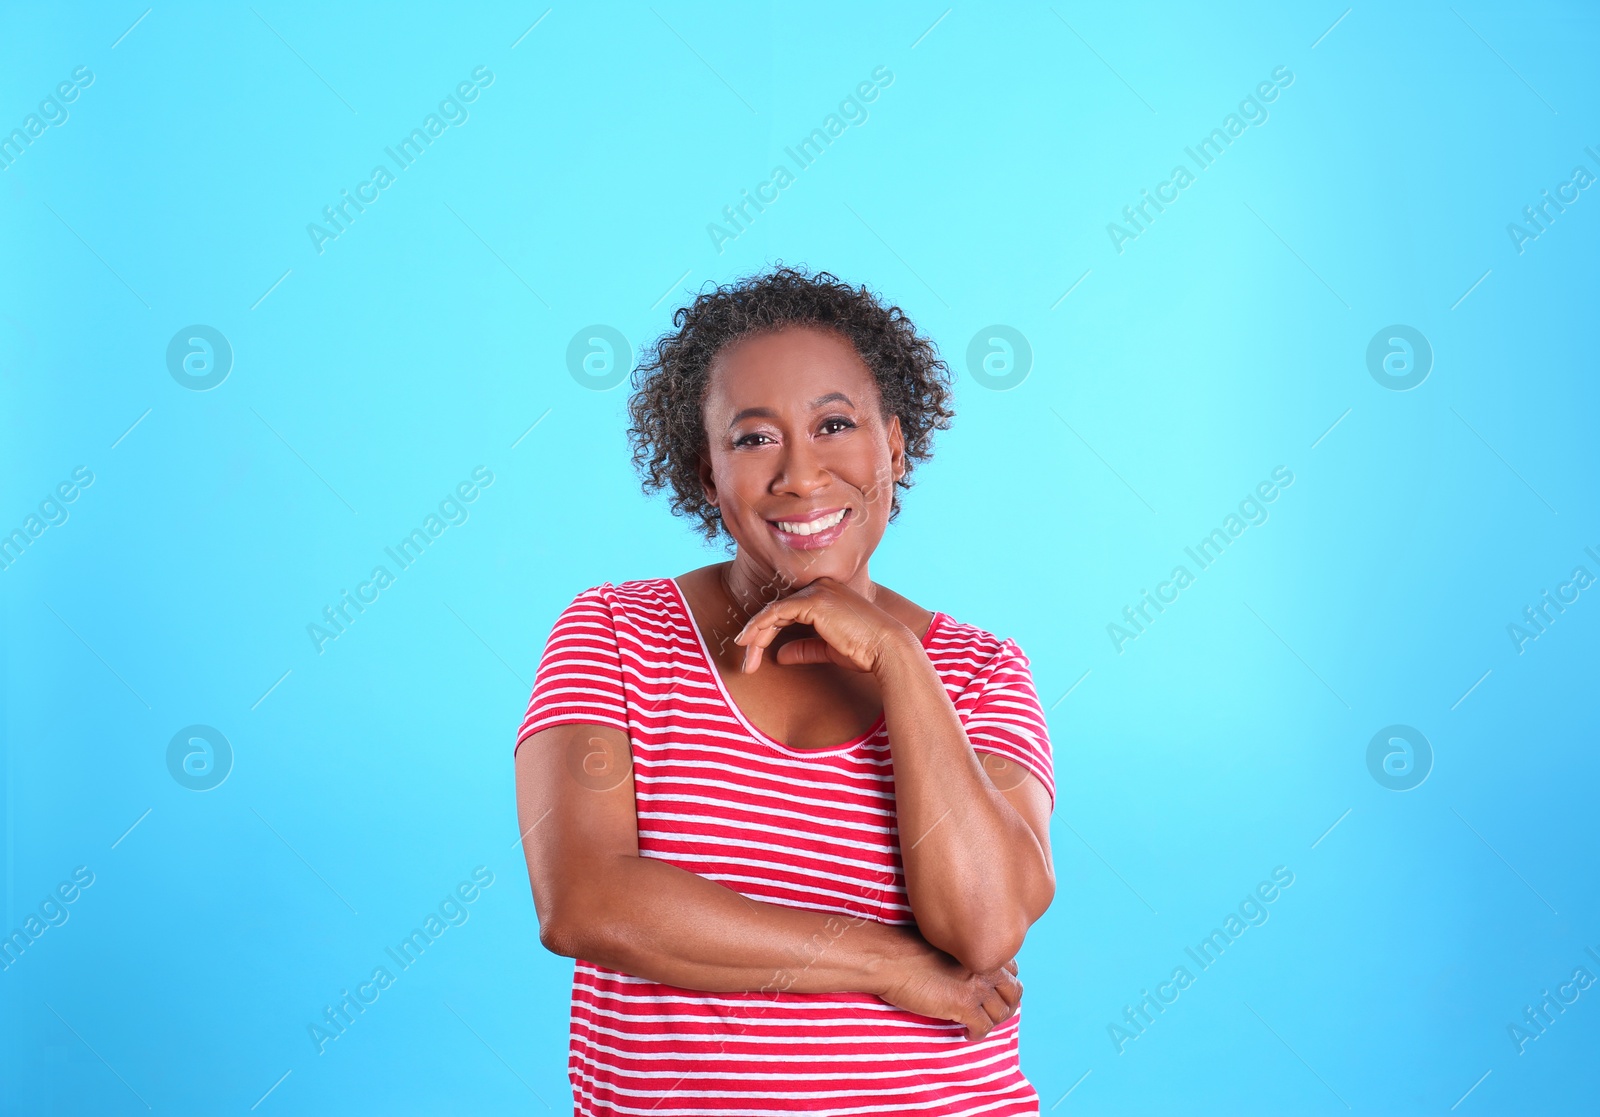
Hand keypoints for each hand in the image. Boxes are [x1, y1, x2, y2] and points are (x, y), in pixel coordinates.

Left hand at [732, 577, 912, 674]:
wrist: (886, 649)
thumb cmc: (864, 651)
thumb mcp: (827, 649)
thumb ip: (804, 648)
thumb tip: (779, 655)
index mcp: (827, 594)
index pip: (788, 610)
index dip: (767, 631)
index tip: (753, 654)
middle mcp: (821, 587)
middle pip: (778, 610)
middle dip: (758, 636)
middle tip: (746, 663)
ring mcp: (817, 591)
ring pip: (774, 611)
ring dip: (755, 635)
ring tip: (745, 659)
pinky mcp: (813, 601)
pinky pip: (777, 612)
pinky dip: (760, 627)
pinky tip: (749, 643)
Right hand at [875, 937, 1021, 1040]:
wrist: (890, 958)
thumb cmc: (907, 949)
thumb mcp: (945, 944)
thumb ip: (964, 956)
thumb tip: (968, 973)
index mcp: (979, 948)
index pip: (1011, 969)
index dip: (1004, 983)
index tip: (993, 991)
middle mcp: (984, 966)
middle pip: (1014, 992)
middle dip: (1006, 1005)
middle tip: (992, 1012)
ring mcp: (976, 986)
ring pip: (1001, 1013)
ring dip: (992, 1022)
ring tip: (979, 1025)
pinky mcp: (963, 1005)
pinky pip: (983, 1027)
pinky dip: (978, 1034)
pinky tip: (967, 1034)